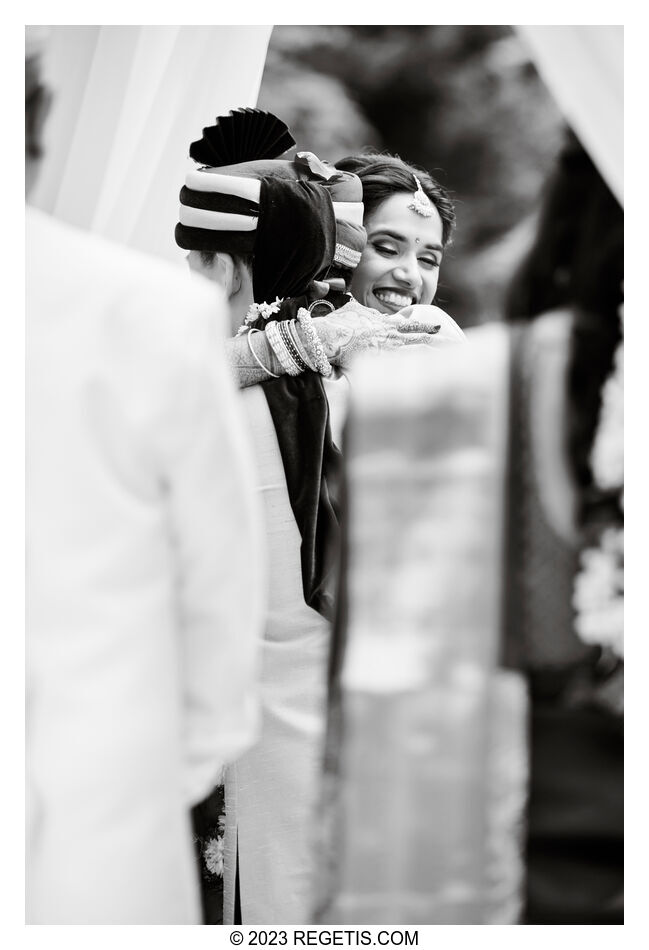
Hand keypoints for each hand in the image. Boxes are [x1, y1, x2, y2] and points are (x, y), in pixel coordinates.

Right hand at [312, 301, 457, 368]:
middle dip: (438, 344)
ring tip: (447, 364)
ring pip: (412, 354)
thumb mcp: (355, 311)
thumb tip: (375, 314)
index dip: (427, 325)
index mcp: (384, 323)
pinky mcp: (376, 363)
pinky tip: (424, 378)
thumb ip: (369, 313)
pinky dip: (411, 373)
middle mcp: (387, 336)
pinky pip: (397, 369)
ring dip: (430, 359)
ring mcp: (383, 350)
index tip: (439, 327)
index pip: (411, 324)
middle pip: (419, 340)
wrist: (324, 336)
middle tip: (455, 346)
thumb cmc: (337, 324)